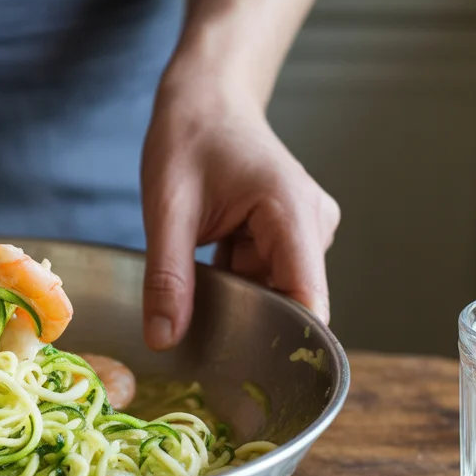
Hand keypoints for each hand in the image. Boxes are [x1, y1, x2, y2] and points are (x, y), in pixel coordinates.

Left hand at [140, 84, 339, 350]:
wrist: (206, 97)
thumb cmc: (189, 137)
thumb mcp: (167, 208)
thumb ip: (167, 276)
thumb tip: (163, 339)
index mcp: (293, 213)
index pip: (309, 299)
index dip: (290, 346)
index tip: (255, 379)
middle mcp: (312, 226)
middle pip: (290, 303)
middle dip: (248, 324)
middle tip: (197, 342)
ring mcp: (304, 232)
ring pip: (273, 294)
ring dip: (237, 303)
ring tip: (194, 297)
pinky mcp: (288, 237)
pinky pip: (264, 279)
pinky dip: (234, 286)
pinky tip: (205, 280)